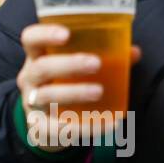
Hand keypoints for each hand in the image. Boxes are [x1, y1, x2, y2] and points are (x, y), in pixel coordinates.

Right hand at [17, 24, 141, 151]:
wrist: (44, 127)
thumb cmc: (62, 86)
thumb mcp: (73, 69)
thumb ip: (103, 58)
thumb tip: (134, 51)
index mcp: (36, 57)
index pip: (30, 39)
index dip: (45, 34)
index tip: (66, 34)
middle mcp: (30, 78)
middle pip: (41, 68)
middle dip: (68, 64)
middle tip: (95, 63)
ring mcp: (32, 104)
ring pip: (48, 96)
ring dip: (74, 92)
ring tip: (99, 91)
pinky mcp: (40, 128)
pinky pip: (58, 129)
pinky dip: (85, 128)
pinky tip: (108, 124)